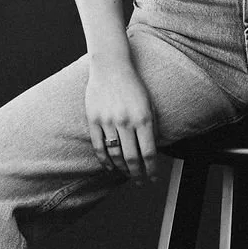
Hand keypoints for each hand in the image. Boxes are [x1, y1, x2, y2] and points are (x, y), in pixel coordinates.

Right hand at [85, 59, 158, 181]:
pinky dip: (104, 161)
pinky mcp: (93, 120)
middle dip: (138, 174)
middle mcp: (125, 122)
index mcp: (142, 118)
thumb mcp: (149, 104)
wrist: (111, 66)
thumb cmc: (133, 85)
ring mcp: (107, 121)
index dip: (152, 169)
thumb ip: (152, 126)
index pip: (149, 152)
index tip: (153, 178)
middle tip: (141, 182)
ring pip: (115, 154)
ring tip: (127, 174)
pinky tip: (110, 167)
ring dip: (122, 169)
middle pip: (132, 158)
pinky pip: (98, 147)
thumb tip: (154, 150)